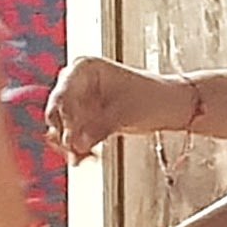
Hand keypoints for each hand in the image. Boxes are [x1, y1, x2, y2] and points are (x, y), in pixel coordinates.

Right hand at [46, 58, 188, 162]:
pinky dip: (76, 147)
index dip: (64, 119)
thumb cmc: (151, 97)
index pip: (62, 95)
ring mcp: (80, 99)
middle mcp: (76, 81)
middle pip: (57, 111)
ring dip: (70, 144)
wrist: (169, 106)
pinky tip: (86, 158)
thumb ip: (98, 128)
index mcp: (84, 68)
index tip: (71, 141)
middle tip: (76, 153)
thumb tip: (77, 144)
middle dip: (65, 134)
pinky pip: (72, 134)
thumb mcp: (123, 112)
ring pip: (61, 125)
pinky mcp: (85, 116)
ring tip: (85, 158)